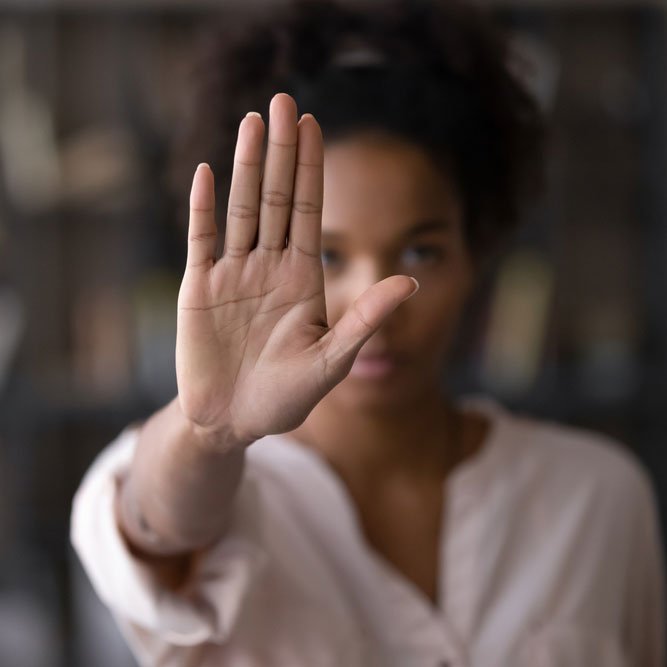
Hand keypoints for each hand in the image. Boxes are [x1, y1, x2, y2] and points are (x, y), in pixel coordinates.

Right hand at [176, 93, 417, 444]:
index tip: (314, 125)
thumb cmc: (286, 399)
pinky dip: (202, 208)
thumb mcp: (333, 361)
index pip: (309, 212)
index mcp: (302, 279)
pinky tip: (207, 172)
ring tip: (252, 122)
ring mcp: (232, 275)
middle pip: (276, 198)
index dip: (312, 169)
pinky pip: (200, 240)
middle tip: (284, 100)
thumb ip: (366, 319)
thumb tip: (412, 281)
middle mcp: (268, 267)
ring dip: (245, 166)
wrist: (233, 422)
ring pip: (240, 209)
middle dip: (282, 151)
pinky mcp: (197, 289)